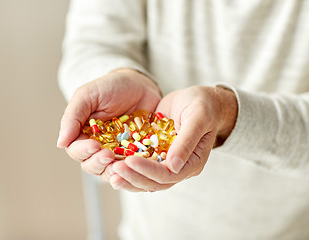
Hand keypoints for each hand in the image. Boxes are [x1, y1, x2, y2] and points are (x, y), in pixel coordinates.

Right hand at [57, 69, 160, 179]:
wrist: (139, 83)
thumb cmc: (110, 87)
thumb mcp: (87, 96)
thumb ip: (72, 117)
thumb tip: (60, 143)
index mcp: (83, 135)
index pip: (76, 150)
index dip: (83, 151)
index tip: (94, 145)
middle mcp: (99, 147)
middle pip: (92, 165)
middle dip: (98, 163)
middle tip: (108, 154)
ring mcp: (118, 152)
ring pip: (110, 171)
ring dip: (114, 170)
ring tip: (121, 164)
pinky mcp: (137, 154)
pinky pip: (133, 167)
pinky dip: (133, 169)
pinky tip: (136, 165)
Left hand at [109, 86, 237, 191]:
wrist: (199, 100)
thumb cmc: (202, 105)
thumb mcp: (197, 118)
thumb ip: (186, 141)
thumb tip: (173, 166)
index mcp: (193, 162)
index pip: (168, 174)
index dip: (148, 170)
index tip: (129, 160)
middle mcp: (179, 167)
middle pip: (154, 182)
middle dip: (133, 176)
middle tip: (114, 169)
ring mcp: (166, 162)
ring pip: (146, 179)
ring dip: (128, 177)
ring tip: (110, 172)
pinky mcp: (156, 154)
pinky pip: (141, 166)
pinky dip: (128, 167)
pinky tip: (112, 164)